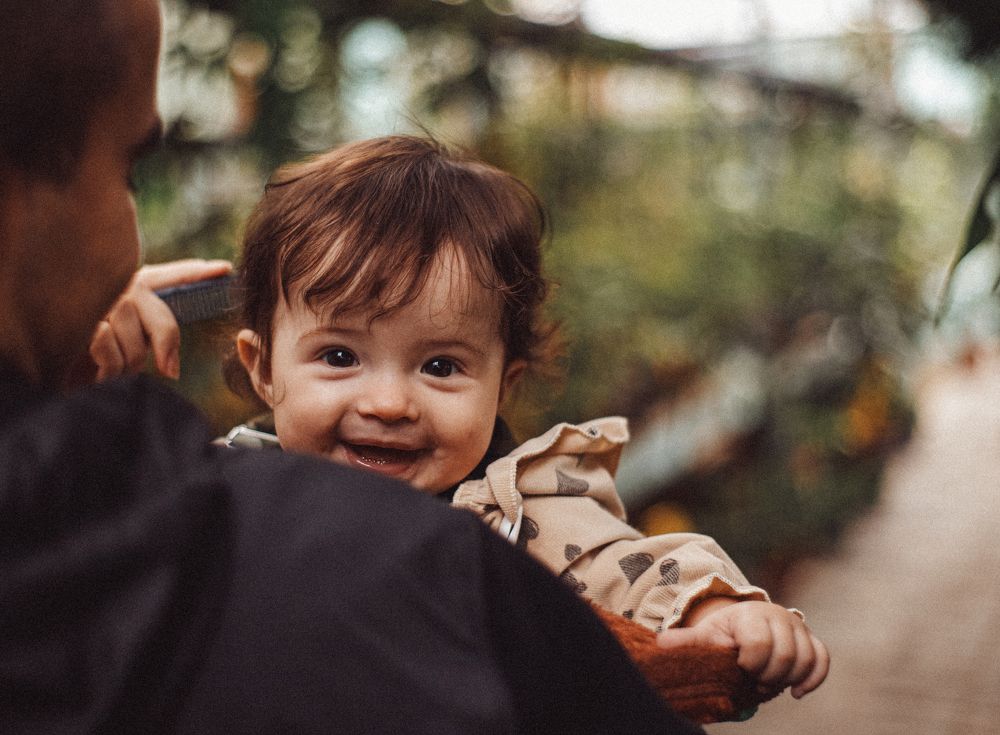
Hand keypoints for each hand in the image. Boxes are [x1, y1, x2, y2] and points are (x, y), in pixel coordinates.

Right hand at [89, 258, 231, 380]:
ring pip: (136, 344)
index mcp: (135, 286)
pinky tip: (99, 373)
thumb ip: (153, 338)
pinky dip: (108, 370)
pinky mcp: (82, 319)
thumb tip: (172, 369)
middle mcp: (120, 288)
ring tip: (113, 369)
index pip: (172, 277)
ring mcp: (101, 302)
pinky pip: (109, 348)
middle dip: (166, 351)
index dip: (198, 273)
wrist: (49, 359)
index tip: (227, 269)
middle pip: (163, 322)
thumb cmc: (93, 352)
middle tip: (167, 371)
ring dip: (128, 366)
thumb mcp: (129, 341)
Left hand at [655, 599, 829, 698]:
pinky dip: (813, 678)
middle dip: (768, 675)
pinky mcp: (812, 639)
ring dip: (789, 678)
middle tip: (753, 679)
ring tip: (769, 683)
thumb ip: (688, 641)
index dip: (750, 664)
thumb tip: (661, 643)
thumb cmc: (723, 634)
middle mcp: (778, 616)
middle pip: (785, 655)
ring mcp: (798, 628)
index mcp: (750, 614)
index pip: (759, 644)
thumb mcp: (705, 636)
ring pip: (806, 658)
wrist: (744, 624)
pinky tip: (796, 693)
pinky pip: (822, 660)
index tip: (740, 668)